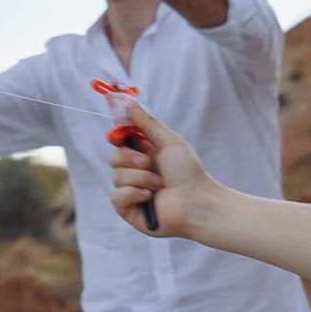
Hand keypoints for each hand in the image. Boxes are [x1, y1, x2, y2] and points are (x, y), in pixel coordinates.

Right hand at [108, 102, 212, 239]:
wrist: (196, 203)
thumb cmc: (188, 172)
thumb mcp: (169, 142)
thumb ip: (147, 124)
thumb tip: (130, 103)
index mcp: (144, 153)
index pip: (120, 141)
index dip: (117, 135)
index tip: (119, 132)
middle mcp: (136, 171)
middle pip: (114, 157)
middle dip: (130, 158)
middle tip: (148, 162)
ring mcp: (131, 190)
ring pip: (116, 177)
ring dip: (140, 178)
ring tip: (159, 185)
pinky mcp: (128, 209)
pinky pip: (116, 196)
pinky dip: (133, 194)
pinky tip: (150, 198)